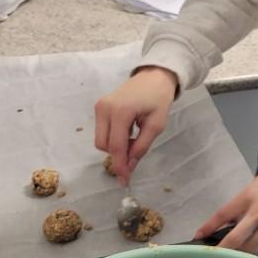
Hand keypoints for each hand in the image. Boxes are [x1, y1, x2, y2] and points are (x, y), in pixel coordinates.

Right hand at [94, 66, 177, 184]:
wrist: (153, 76)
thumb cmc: (159, 99)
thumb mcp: (156, 125)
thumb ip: (142, 146)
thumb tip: (130, 166)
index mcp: (121, 111)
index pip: (116, 146)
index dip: (120, 165)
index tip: (125, 181)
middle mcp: (105, 108)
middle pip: (104, 145)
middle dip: (118, 154)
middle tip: (136, 152)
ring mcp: (100, 106)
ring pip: (101, 140)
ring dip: (116, 146)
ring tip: (134, 138)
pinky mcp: (99, 106)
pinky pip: (102, 130)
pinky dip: (113, 137)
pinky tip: (128, 131)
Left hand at [195, 140, 257, 254]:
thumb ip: (248, 199)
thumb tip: (234, 219)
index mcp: (250, 194)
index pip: (222, 214)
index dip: (208, 227)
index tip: (198, 235)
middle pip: (235, 239)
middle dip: (223, 250)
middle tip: (217, 256)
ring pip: (253, 247)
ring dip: (245, 251)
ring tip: (242, 251)